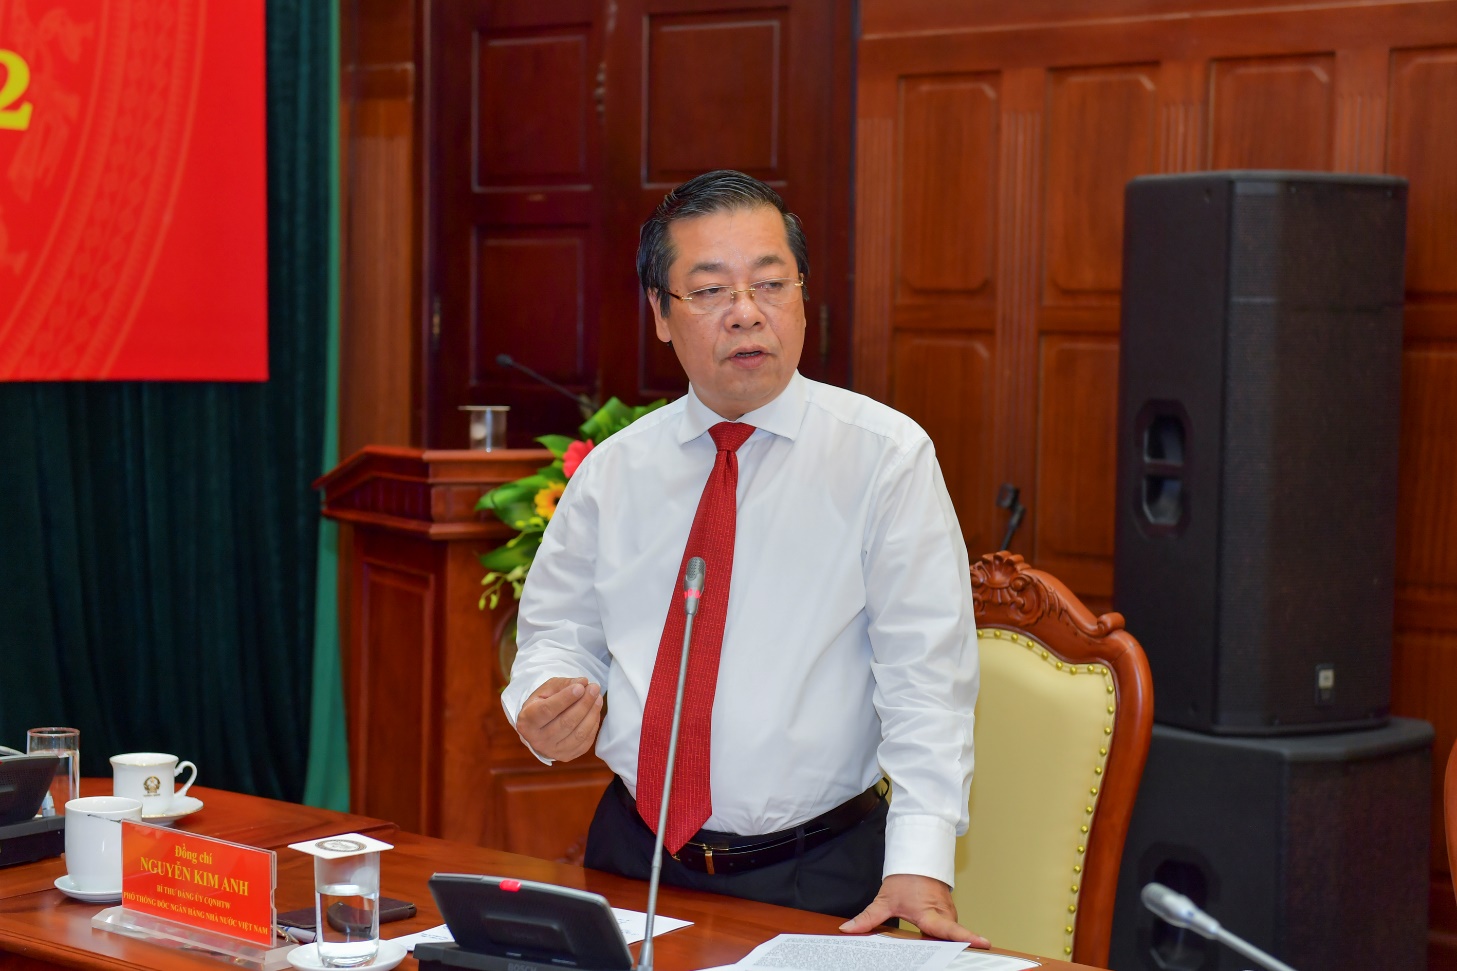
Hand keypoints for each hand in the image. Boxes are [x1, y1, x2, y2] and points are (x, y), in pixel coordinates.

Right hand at [515, 677, 602, 760]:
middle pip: (566, 722)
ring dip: (592, 714)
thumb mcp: (547, 689)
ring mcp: (552, 751)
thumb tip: (584, 682)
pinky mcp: (566, 756)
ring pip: (578, 734)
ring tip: (598, 698)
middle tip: (594, 688)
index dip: (566, 698)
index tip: (581, 687)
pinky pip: (585, 742)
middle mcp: (537, 740)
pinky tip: (595, 712)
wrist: (539, 728)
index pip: (548, 710)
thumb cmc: (542, 704)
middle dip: (584, 703)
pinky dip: (593, 725)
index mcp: (527, 721)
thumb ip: (564, 684)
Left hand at [839, 874, 989, 946]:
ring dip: (946, 944)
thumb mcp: (885, 900)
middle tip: (951, 960)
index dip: (966, 937)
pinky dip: (944, 937)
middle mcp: (943, 915)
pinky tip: (936, 946)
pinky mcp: (949, 913)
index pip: (950, 929)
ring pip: (949, 935)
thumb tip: (849, 929)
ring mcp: (948, 914)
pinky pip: (948, 929)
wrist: (916, 859)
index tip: (982, 942)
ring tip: (944, 958)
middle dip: (951, 951)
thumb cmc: (905, 878)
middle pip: (950, 939)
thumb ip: (868, 918)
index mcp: (929, 913)